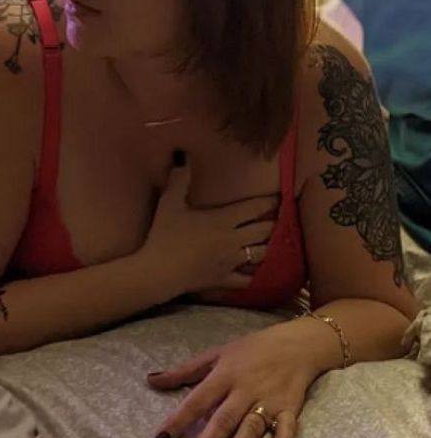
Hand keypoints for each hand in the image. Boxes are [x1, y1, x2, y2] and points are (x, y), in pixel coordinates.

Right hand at [141, 159, 277, 295]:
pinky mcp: (224, 280)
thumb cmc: (165, 236)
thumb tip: (183, 157)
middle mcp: (233, 240)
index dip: (268, 202)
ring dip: (267, 246)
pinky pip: (247, 279)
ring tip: (268, 242)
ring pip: (261, 254)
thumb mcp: (169, 203)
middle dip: (271, 223)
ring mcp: (231, 262)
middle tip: (275, 219)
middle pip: (263, 230)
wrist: (159, 272)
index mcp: (223, 220)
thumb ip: (179, 179)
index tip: (278, 199)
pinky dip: (252, 274)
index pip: (254, 208)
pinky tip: (253, 272)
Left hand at [146, 323, 314, 437]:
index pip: (197, 400)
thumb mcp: (216, 354)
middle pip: (224, 418)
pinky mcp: (289, 407)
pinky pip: (286, 425)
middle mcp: (244, 389)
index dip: (178, 420)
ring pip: (251, 426)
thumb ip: (184, 371)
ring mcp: (268, 399)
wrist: (294, 343)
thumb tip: (151, 380)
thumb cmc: (251, 350)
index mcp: (224, 374)